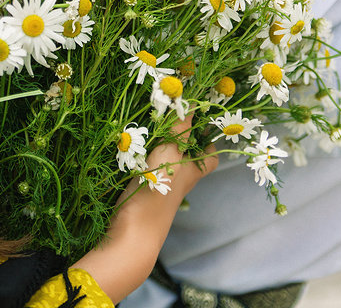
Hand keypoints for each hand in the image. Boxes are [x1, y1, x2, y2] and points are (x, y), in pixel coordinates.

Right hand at [73, 113, 216, 303]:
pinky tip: (129, 142)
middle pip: (186, 154)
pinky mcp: (140, 190)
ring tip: (148, 119)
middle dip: (179, 134)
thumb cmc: (156, 194)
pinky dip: (140, 153)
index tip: (201, 116)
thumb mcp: (170, 154)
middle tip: (169, 111)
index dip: (209, 138)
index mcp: (193, 171)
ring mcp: (160, 186)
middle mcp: (180, 179)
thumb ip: (180, 129)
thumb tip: (192, 103)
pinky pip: (145, 167)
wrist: (130, 236)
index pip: (211, 155)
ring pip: (164, 159)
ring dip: (156, 141)